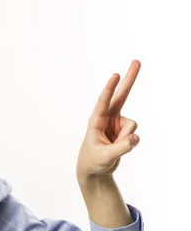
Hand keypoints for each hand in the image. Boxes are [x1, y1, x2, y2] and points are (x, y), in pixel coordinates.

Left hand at [76, 60, 140, 180]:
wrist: (94, 169)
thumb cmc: (93, 161)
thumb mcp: (105, 157)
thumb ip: (120, 148)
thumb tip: (135, 137)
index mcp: (96, 120)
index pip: (103, 102)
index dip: (109, 89)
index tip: (115, 75)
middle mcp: (107, 118)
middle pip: (121, 96)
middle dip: (129, 79)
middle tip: (136, 61)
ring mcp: (117, 122)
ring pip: (132, 126)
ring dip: (126, 140)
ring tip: (113, 149)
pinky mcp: (124, 129)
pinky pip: (134, 135)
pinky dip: (129, 144)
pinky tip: (119, 147)